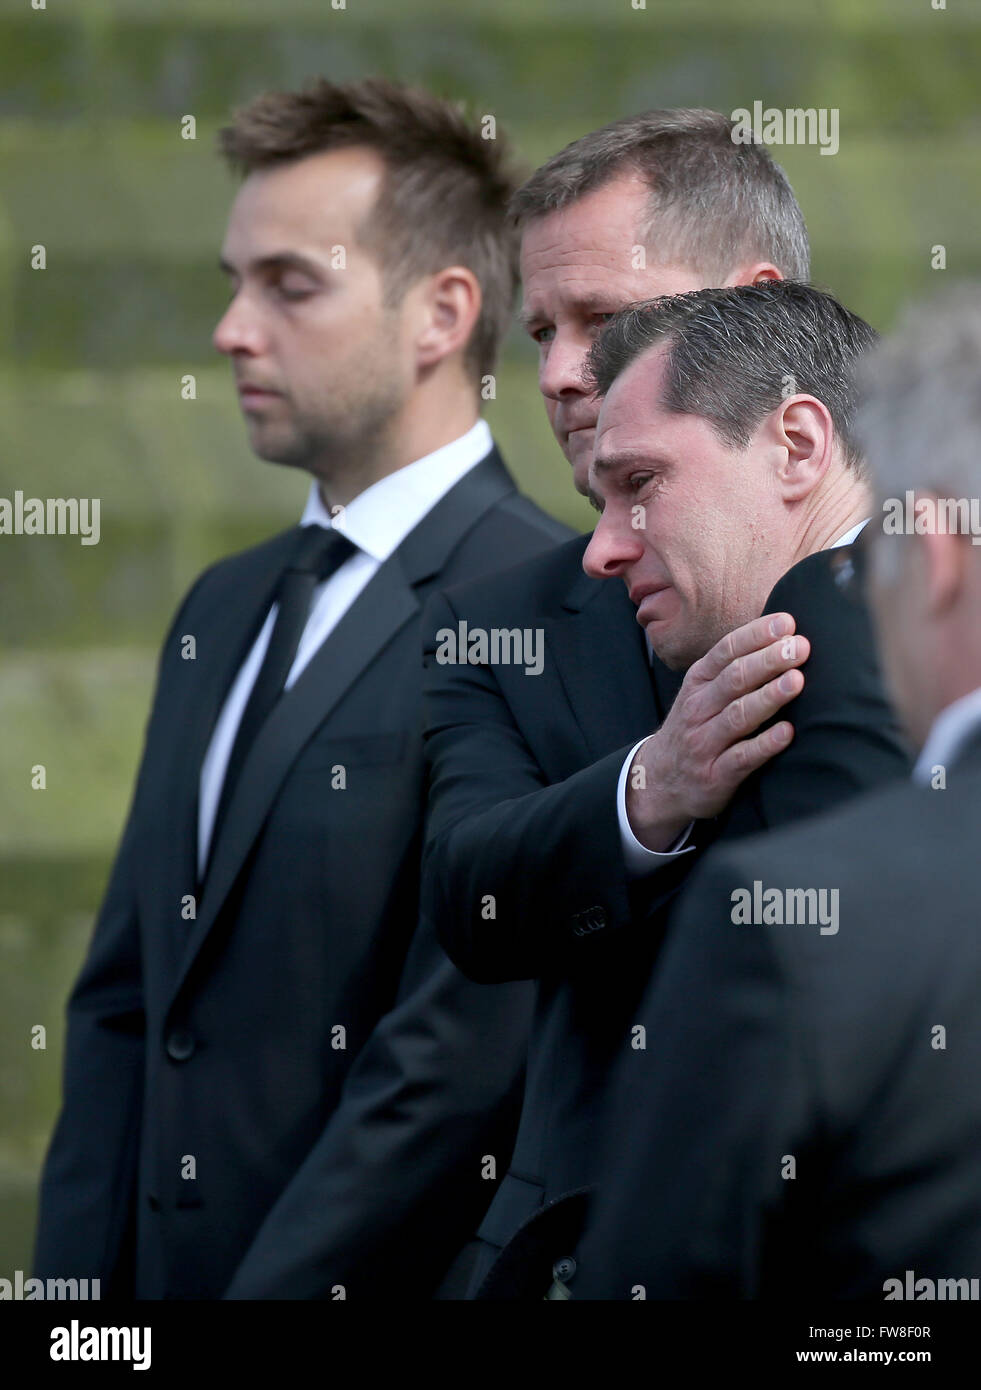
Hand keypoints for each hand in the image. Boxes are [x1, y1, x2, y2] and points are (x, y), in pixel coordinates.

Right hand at [626, 613, 808, 849]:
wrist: (659, 782)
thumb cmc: (695, 729)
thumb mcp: (701, 694)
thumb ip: (733, 669)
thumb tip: (782, 637)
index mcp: (698, 683)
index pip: (726, 651)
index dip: (756, 635)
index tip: (786, 622)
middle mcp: (698, 709)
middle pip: (734, 679)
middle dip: (768, 660)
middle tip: (799, 646)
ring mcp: (704, 743)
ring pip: (737, 715)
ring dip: (768, 696)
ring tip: (796, 681)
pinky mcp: (715, 776)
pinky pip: (741, 757)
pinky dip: (765, 744)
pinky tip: (788, 732)